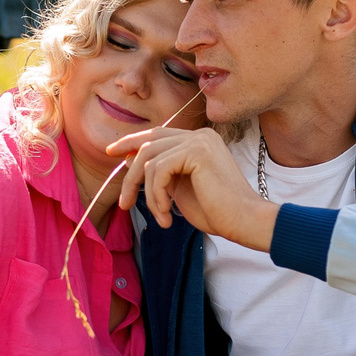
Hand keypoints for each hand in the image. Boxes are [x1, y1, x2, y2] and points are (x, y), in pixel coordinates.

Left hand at [108, 126, 279, 249]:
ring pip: (149, 160)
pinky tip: (167, 214)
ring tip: (160, 216)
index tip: (111, 153)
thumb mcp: (180, 189)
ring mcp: (198, 141)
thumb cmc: (216, 211)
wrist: (244, 221)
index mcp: (197, 140)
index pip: (156, 134)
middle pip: (148, 145)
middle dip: (130, 174)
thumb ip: (160, 174)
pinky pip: (158, 171)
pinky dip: (157, 196)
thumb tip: (129, 161)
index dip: (131, 142)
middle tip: (123, 202)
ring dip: (148, 194)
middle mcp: (198, 135)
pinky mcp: (196, 152)